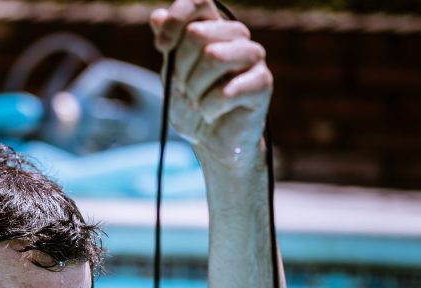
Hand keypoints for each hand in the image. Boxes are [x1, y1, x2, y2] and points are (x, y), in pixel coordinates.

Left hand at [150, 0, 271, 167]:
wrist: (211, 142)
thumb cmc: (193, 105)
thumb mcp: (172, 73)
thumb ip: (169, 44)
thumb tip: (157, 16)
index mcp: (214, 27)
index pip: (199, 1)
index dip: (177, 18)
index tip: (161, 46)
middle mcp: (236, 37)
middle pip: (198, 33)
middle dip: (182, 68)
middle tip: (185, 89)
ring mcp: (254, 57)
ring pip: (213, 56)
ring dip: (195, 88)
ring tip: (198, 102)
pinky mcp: (262, 83)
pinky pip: (226, 90)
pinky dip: (209, 108)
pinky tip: (212, 114)